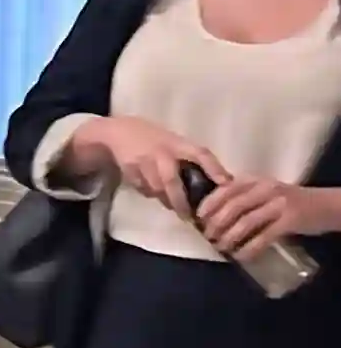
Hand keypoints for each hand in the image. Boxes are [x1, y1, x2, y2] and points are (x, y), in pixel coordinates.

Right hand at [72, 116, 227, 222]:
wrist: (120, 131)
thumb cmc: (157, 140)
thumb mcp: (176, 143)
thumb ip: (192, 160)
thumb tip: (218, 184)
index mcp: (179, 143)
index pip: (200, 154)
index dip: (214, 168)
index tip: (226, 184)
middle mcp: (162, 152)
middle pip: (171, 181)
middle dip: (180, 202)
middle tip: (189, 216)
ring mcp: (144, 161)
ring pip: (156, 189)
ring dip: (166, 200)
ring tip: (173, 205)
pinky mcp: (130, 169)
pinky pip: (144, 188)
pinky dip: (150, 193)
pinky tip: (152, 188)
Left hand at [196, 177, 335, 260]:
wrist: (324, 206)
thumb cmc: (289, 201)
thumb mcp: (264, 191)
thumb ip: (243, 197)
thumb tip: (212, 215)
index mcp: (256, 180)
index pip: (225, 189)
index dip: (209, 204)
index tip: (197, 218)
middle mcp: (266, 189)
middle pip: (232, 207)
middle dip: (216, 224)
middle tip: (207, 237)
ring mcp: (278, 204)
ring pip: (245, 222)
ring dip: (229, 238)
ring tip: (221, 247)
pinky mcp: (289, 221)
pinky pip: (263, 237)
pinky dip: (248, 248)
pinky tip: (240, 256)